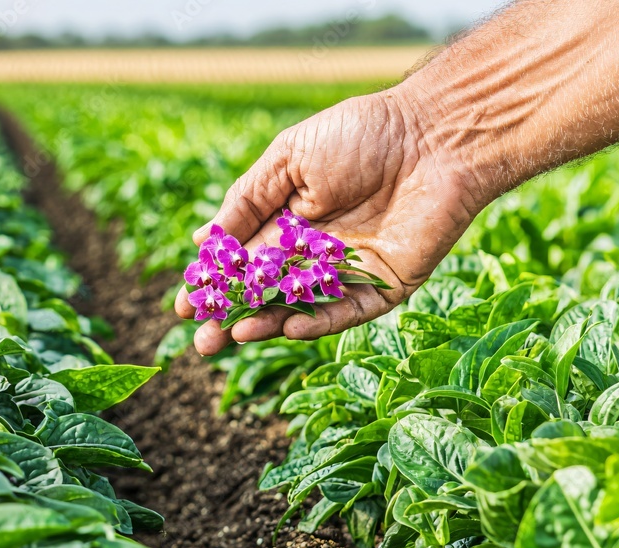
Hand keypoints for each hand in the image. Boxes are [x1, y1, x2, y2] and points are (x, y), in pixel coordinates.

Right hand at [175, 85, 485, 355]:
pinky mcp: (384, 286)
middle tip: (200, 342)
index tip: (183, 306)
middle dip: (230, 317)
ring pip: (300, 308)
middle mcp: (313, 252)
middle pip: (264, 294)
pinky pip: (347, 311)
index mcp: (286, 221)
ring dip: (267, 325)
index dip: (213, 285)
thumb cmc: (360, 134)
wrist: (435, 134)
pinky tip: (289, 326)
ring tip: (234, 335)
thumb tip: (204, 239)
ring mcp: (348, 272)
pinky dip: (319, 322)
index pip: (241, 263)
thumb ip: (247, 200)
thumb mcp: (288, 158)